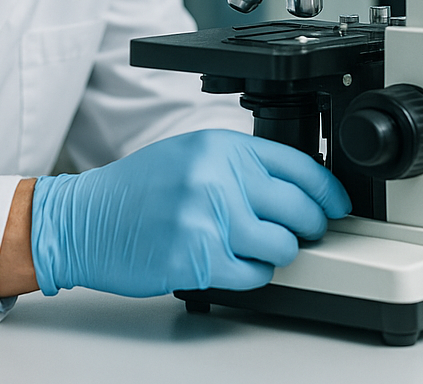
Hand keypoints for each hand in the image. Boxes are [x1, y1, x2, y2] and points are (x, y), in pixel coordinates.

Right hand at [30, 129, 350, 296]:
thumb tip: (295, 186)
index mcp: (219, 147)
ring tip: (251, 247)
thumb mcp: (190, 155)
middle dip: (310, 227)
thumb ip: (238, 164)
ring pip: (283, 247)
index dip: (328, 191)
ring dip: (276, 253)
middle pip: (300, 209)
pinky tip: (229, 262)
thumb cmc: (136, 190)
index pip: (298, 165)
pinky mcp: (200, 260)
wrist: (86, 220)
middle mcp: (218, 178)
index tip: (337, 205)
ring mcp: (210, 220)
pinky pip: (257, 276)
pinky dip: (252, 275)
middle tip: (302, 232)